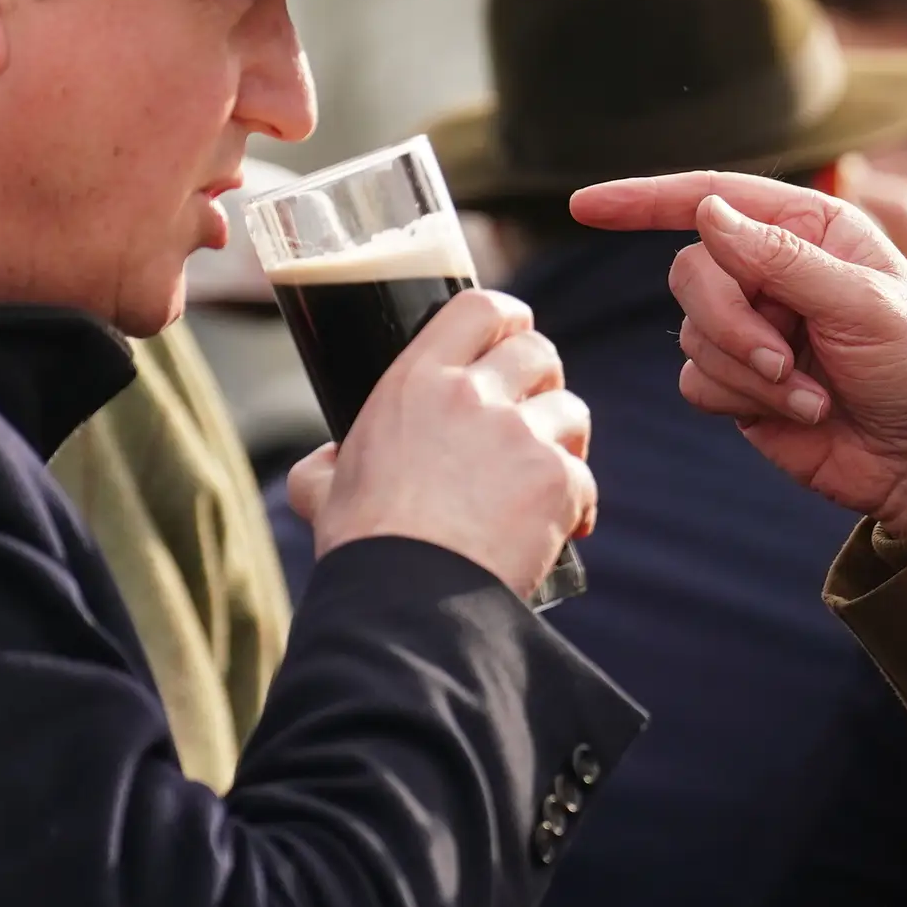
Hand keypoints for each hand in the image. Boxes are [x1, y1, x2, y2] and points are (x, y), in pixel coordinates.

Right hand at [287, 289, 593, 602]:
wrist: (407, 598)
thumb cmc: (364, 548)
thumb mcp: (322, 489)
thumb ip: (325, 463)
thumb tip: (328, 461)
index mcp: (416, 382)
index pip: (480, 308)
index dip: (507, 318)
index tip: (512, 336)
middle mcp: (473, 395)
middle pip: (538, 350)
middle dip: (543, 379)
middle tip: (533, 413)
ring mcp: (520, 434)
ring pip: (572, 411)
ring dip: (566, 440)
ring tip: (544, 477)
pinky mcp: (557, 479)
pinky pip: (584, 478)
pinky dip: (578, 505)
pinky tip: (563, 530)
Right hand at [570, 169, 906, 539]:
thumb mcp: (862, 303)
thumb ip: (780, 258)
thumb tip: (707, 213)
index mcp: (810, 229)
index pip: (712, 197)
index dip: (644, 199)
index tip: (583, 206)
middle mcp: (774, 271)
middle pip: (691, 271)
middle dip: (729, 321)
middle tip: (784, 361)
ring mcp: (754, 329)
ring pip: (690, 331)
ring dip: (747, 370)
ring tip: (810, 393)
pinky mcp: (741, 385)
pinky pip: (697, 380)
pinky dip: (743, 400)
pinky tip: (802, 413)